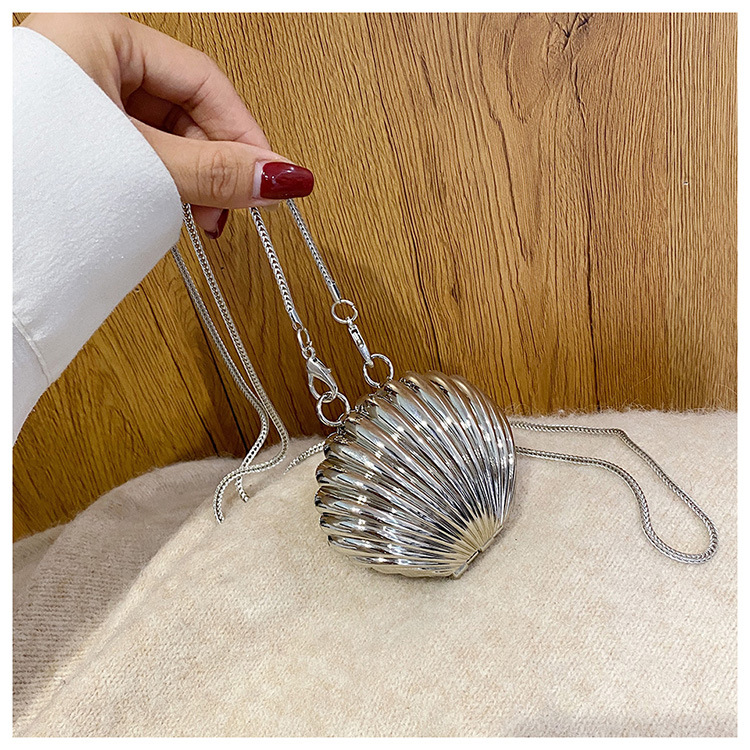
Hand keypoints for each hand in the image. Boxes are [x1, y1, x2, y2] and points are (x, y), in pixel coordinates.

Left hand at [21, 13, 313, 235]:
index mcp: (101, 34)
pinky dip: (161, 184)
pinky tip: (168, 211)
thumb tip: (285, 177)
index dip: (244, 133)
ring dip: (192, 180)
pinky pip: (137, 152)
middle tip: (231, 210)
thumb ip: (217, 171)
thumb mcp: (143, 167)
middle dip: (215, 165)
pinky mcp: (74, 137)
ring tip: (198, 219)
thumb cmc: (30, 178)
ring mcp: (81, 100)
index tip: (271, 179)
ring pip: (164, 135)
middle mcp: (89, 59)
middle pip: (186, 109)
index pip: (204, 81)